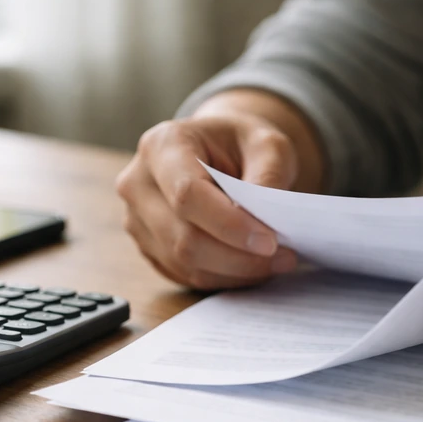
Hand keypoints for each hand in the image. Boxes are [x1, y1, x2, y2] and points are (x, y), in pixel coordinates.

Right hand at [117, 91, 321, 289]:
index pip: (187, 194)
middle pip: (183, 238)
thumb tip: (266, 221)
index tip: (270, 240)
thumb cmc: (241, 144)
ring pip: (185, 263)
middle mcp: (138, 183)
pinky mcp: (149, 247)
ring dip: (236, 270)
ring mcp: (137, 219)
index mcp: (162, 145)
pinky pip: (186, 275)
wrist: (219, 152)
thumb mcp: (268, 145)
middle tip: (285, 257)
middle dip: (238, 256)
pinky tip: (252, 265)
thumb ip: (269, 177)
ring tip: (276, 261)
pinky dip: (225, 277)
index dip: (229, 224)